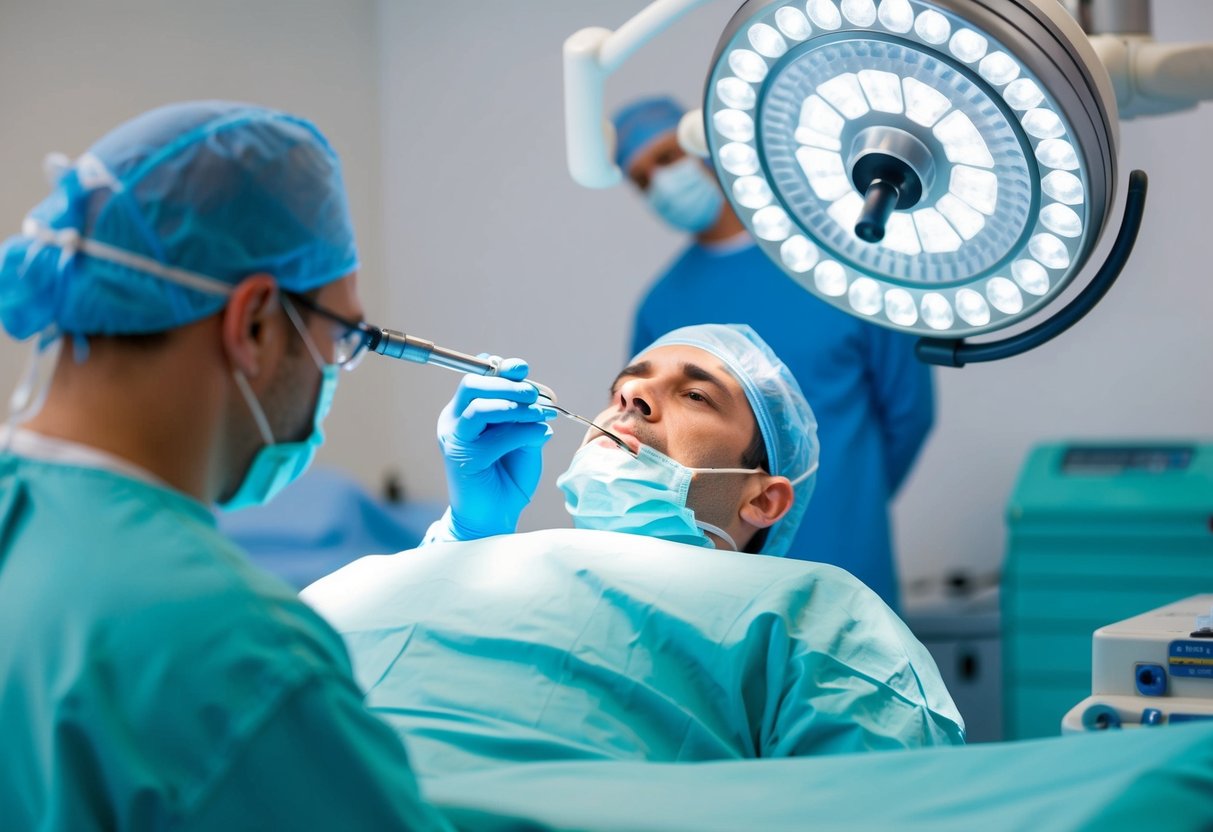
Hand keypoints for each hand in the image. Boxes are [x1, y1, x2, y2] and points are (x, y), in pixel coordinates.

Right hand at [437, 357, 555, 539]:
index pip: (477, 377)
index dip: (500, 367)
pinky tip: (541, 435)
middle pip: (471, 384)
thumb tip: (535, 393)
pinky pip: (493, 437)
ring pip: (477, 406)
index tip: (524, 369)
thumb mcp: (523, 439)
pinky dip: (522, 432)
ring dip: (513, 405)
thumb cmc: (508, 476)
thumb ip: (524, 416)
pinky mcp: (462, 459)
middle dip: (506, 383)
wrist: (496, 517)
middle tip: (533, 394)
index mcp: (466, 411)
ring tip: (539, 413)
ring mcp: (455, 439)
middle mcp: (455, 421)